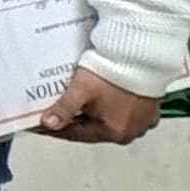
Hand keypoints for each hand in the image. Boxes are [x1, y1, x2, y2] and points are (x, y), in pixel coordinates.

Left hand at [40, 68, 163, 145]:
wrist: (141, 56)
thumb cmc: (113, 73)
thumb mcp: (81, 91)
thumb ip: (64, 109)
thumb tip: (48, 125)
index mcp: (114, 132)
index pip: (75, 134)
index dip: (54, 128)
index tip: (39, 125)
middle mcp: (131, 132)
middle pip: (92, 129)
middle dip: (73, 121)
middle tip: (54, 113)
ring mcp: (143, 122)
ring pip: (108, 122)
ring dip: (92, 115)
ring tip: (76, 105)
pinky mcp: (150, 110)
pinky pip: (124, 114)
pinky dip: (110, 109)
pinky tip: (101, 100)